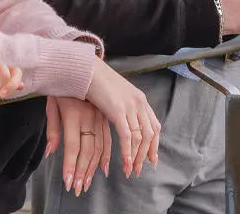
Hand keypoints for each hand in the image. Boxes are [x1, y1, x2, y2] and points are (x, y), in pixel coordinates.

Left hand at [46, 96, 111, 195]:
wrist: (81, 67)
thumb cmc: (62, 87)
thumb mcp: (52, 105)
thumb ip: (53, 130)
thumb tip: (50, 153)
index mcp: (74, 113)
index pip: (73, 146)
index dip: (71, 165)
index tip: (69, 182)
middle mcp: (90, 117)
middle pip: (89, 150)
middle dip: (83, 172)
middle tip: (78, 189)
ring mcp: (102, 116)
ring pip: (102, 147)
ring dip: (95, 168)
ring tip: (88, 183)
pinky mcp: (110, 116)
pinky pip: (111, 139)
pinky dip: (108, 155)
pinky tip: (105, 169)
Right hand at [83, 62, 160, 177]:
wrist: (85, 69)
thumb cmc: (95, 81)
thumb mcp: (114, 94)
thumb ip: (122, 107)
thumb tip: (122, 119)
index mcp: (140, 99)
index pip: (154, 125)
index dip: (154, 143)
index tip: (151, 158)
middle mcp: (139, 103)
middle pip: (150, 134)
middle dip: (146, 154)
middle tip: (140, 169)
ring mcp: (130, 106)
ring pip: (140, 138)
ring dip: (136, 157)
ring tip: (131, 170)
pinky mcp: (118, 110)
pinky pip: (127, 136)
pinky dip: (128, 152)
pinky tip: (125, 162)